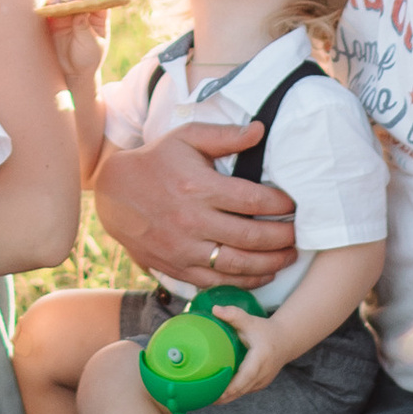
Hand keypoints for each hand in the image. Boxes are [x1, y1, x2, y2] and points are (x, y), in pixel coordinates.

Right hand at [42, 0, 114, 90]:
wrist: (72, 72)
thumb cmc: (87, 58)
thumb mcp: (91, 44)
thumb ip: (84, 27)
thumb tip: (79, 10)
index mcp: (98, 16)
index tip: (90, 0)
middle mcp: (82, 11)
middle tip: (72, 1)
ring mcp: (67, 13)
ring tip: (58, 4)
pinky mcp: (53, 19)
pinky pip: (50, 7)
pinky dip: (49, 5)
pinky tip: (49, 7)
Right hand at [91, 123, 298, 291]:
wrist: (114, 193)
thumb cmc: (156, 161)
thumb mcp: (186, 138)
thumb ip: (224, 135)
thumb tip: (260, 131)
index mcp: (197, 186)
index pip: (252, 199)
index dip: (280, 204)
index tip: (293, 205)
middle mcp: (192, 220)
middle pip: (251, 236)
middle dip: (282, 238)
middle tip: (298, 235)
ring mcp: (184, 248)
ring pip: (238, 264)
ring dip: (270, 264)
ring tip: (288, 257)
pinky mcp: (177, 267)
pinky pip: (217, 282)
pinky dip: (244, 282)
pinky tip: (262, 274)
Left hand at [215, 300, 288, 401]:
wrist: (285, 341)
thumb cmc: (265, 330)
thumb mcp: (250, 321)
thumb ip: (234, 315)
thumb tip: (214, 309)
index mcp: (260, 358)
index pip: (246, 376)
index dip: (231, 386)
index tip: (216, 392)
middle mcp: (263, 373)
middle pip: (241, 390)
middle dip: (223, 396)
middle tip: (202, 398)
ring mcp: (262, 381)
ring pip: (242, 393)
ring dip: (226, 398)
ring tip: (205, 399)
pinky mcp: (259, 384)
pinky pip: (244, 391)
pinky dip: (231, 395)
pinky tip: (217, 395)